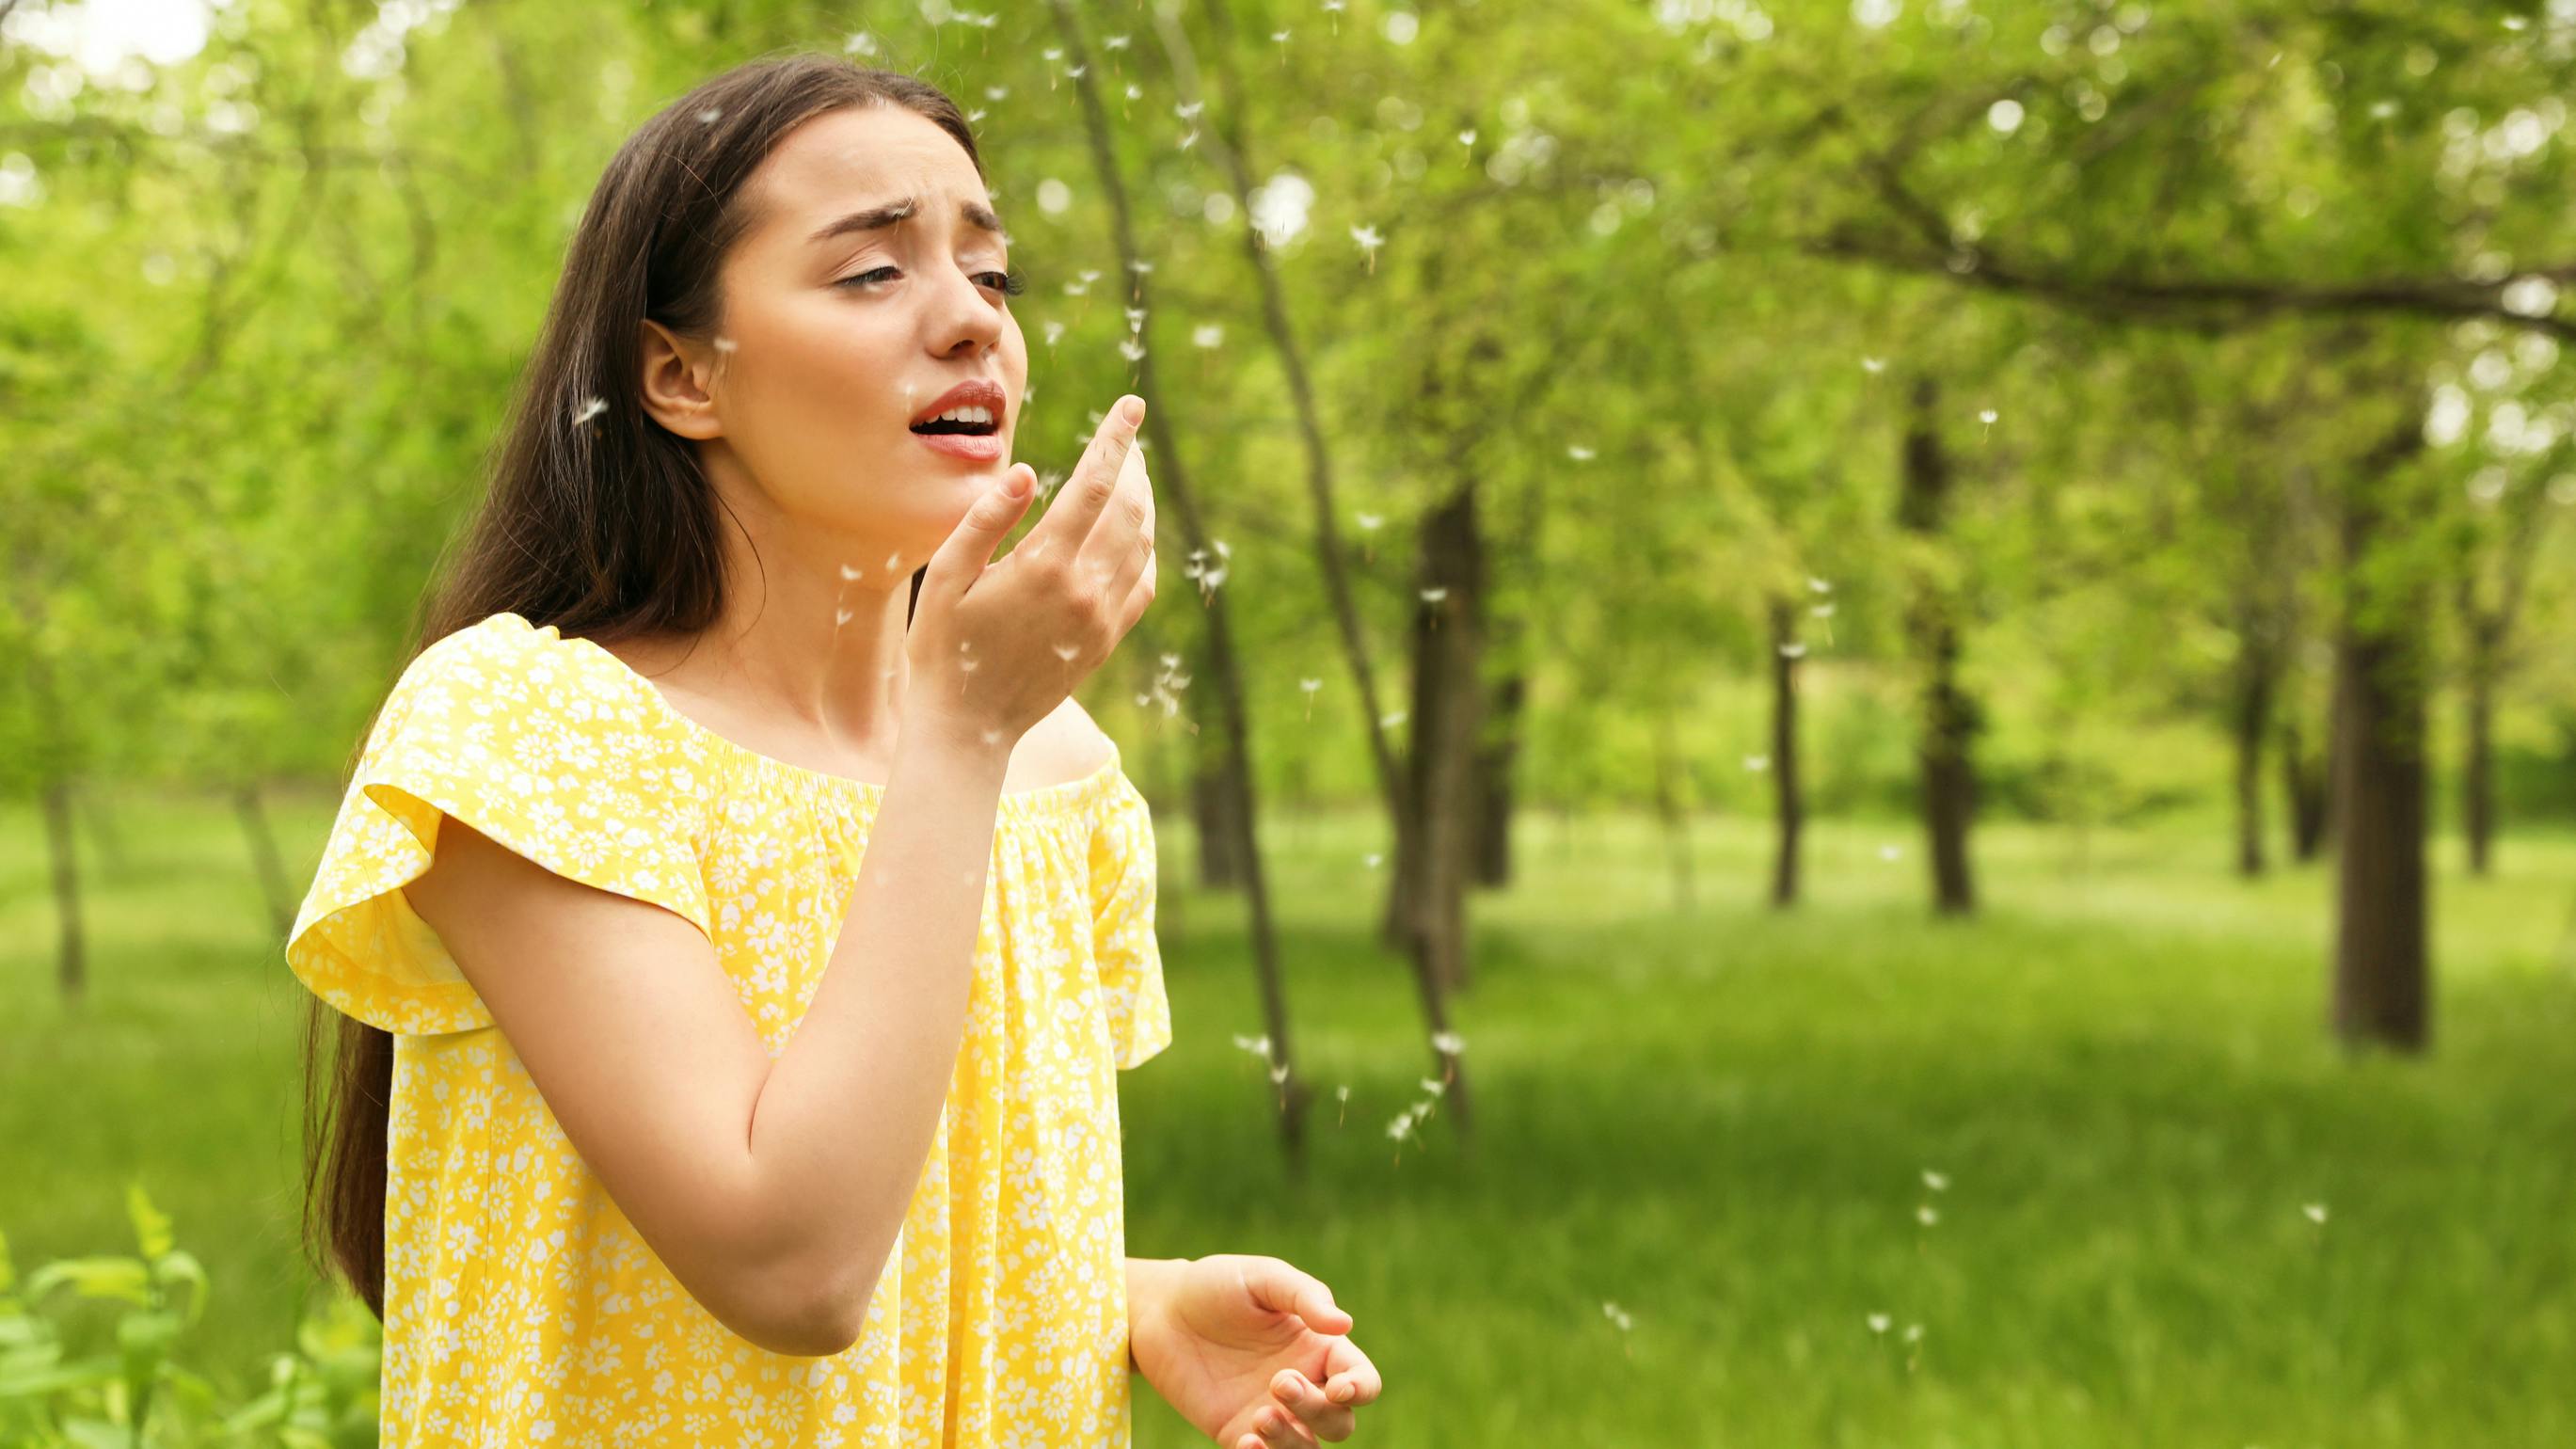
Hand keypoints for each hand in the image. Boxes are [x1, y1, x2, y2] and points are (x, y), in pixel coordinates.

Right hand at [905, 393, 1156, 747]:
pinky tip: (1132, 535)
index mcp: (1043, 566)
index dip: (1116, 439)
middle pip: (1130, 509)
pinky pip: (1142, 585)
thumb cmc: (942, 647)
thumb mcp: (945, 578)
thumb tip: (1029, 472)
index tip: (1132, 404)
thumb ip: (986, 520)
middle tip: (1129, 434)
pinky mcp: (1105, 642)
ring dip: (1142, 503)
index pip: (1095, 486)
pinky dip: (1144, 550)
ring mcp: (1100, 620)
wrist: (967, 728)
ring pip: (1142, 545)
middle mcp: (1083, 591)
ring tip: (1130, 474)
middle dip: (1133, 464)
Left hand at [1131, 1254, 1382, 1447]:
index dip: (1361, 1389)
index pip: (1361, 1379)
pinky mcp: (1237, 1432)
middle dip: (1318, 1411)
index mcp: (1319, 1348)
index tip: (1338, 1388)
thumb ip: (1304, 1296)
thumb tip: (1345, 1323)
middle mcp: (1303, 1386)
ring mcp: (1272, 1413)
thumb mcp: (1262, 1277)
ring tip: (1260, 1417)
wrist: (1162, 1311)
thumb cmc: (1219, 1285)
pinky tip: (1245, 1442)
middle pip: (1338, 1422)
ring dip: (1292, 1442)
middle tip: (1278, 1382)